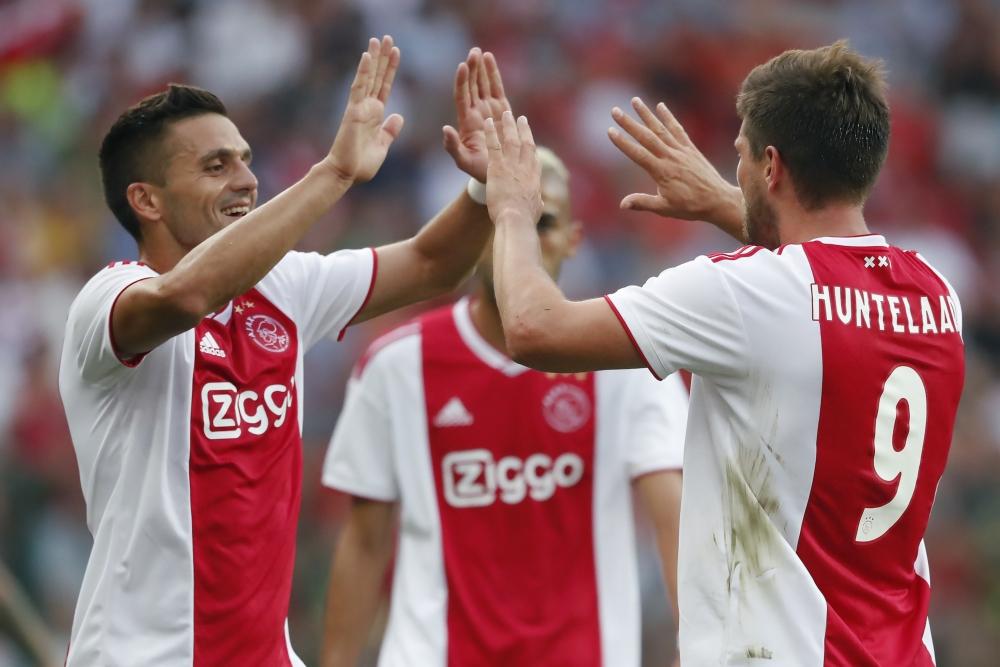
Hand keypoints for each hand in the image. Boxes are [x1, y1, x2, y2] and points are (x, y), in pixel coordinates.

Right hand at [325, 36, 404, 183]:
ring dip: (373, 58)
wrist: (346, 175)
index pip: (384, 87)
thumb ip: (390, 131)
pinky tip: (367, 56)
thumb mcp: (382, 146)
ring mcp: (359, 108)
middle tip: (386, 37)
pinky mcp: (353, 112)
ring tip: (378, 39)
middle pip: (376, 77)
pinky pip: (359, 88)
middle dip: (382, 57)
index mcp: (375, 115)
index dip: (390, 70)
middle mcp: (366, 108)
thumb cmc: (361, 165)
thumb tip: (398, 116)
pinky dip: (363, 72)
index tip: (396, 52)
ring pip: (368, 78)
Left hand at [443, 48, 511, 181]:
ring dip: (481, 68)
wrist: (499, 173)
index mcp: (467, 122)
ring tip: (479, 52)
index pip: (463, 97)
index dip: (462, 82)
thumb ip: (453, 147)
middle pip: (472, 86)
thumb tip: (445, 129)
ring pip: (483, 84)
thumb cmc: (479, 170)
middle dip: (472, 69)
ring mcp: (489, 110)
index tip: (463, 66)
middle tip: (473, 52)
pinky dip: (493, 74)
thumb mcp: (463, 161)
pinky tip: (490, 59)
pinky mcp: (502, 110)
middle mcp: (476, 112)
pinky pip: (497, 88)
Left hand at [484, 111, 542, 224]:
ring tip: (506, 114)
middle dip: (523, 130)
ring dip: (508, 125)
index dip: (532, 147)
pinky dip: (490, 133)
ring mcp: (512, 165)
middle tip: (521, 119)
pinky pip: (494, 145)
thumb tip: (539, 203)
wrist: (516, 219)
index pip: (534, 159)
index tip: (530, 139)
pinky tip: (487, 123)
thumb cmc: (524, 219)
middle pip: (526, 143)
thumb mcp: (535, 210)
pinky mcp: (497, 167)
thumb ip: (536, 203)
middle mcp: (525, 168)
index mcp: (534, 179)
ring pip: (511, 139)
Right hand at [608, 97, 742, 225]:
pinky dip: (669, 118)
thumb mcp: (664, 208)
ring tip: (635, 100)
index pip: (638, 154)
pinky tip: (661, 106)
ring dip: (647, 114)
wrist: (717, 200)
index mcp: (662, 172)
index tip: (610, 131)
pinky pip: (678, 130)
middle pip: (646, 136)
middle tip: (614, 111)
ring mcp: (681, 151)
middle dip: (629, 123)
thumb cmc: (690, 207)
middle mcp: (670, 157)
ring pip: (660, 129)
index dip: (623, 143)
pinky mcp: (690, 149)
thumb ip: (643, 203)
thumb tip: (622, 204)